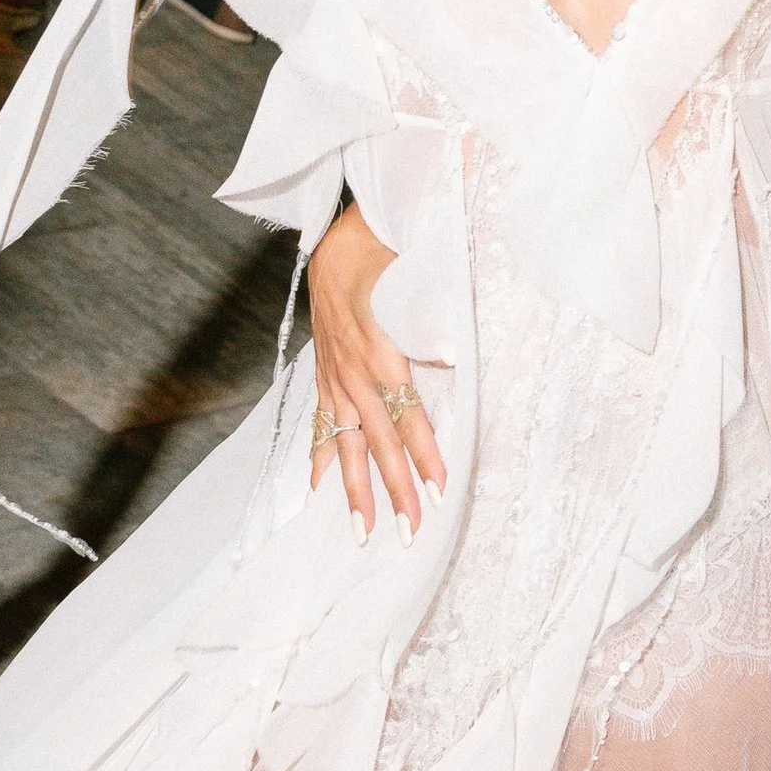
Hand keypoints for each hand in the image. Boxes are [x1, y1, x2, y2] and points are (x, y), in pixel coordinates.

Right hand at [306, 199, 447, 541]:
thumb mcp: (416, 276)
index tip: (439, 488)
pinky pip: (322, 423)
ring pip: (346, 443)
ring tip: (363, 531)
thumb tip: (453, 359)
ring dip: (355, 489)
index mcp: (380, 354)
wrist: (334, 238)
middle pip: (378, 442)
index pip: (408, 415)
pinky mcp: (324, 374)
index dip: (424, 453)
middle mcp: (355, 374)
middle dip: (394, 489)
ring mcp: (335, 377)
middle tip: (408, 532)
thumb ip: (432, 318)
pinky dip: (320, 456)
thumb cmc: (382, 254)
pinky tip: (316, 490)